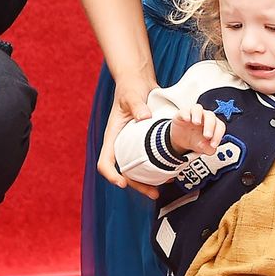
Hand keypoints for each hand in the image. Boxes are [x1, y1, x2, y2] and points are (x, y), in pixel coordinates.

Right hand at [98, 80, 157, 198]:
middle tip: (153, 193)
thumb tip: (144, 117)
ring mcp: (132, 144)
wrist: (138, 82)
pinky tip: (169, 172)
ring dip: (146, 182)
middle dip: (136, 185)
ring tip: (162, 190)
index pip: (105, 162)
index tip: (122, 182)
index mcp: (113, 136)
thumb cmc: (131, 87)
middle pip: (123, 172)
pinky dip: (155, 169)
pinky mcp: (143, 142)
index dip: (111, 175)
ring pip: (136, 170)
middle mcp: (121, 143)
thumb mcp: (132, 96)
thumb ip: (137, 105)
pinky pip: (146, 160)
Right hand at [170, 104, 225, 156]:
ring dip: (198, 115)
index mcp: (214, 124)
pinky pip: (185, 111)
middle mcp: (205, 117)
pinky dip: (186, 114)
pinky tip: (186, 120)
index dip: (218, 135)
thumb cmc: (196, 140)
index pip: (220, 126)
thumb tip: (211, 149)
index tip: (213, 145)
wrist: (182, 139)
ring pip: (198, 108)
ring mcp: (194, 114)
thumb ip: (209, 148)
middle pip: (210, 116)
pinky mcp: (183, 114)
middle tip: (207, 136)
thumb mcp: (203, 147)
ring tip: (196, 123)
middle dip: (210, 126)